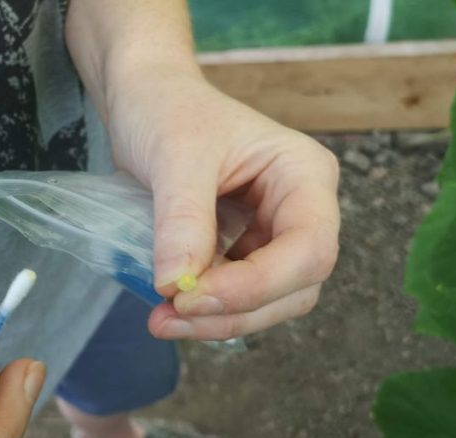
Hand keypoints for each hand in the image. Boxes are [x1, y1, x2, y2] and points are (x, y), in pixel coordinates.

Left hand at [105, 69, 339, 339]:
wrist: (146, 99)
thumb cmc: (168, 110)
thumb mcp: (175, 157)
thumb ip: (182, 221)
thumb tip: (177, 287)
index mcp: (305, 176)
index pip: (309, 249)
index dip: (256, 285)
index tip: (190, 295)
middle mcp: (301, 210)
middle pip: (296, 287)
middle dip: (235, 312)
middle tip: (167, 317)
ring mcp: (273, 234)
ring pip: (269, 302)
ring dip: (219, 320)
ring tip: (161, 318)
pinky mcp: (242, 251)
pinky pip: (237, 296)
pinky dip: (207, 311)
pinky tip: (167, 307)